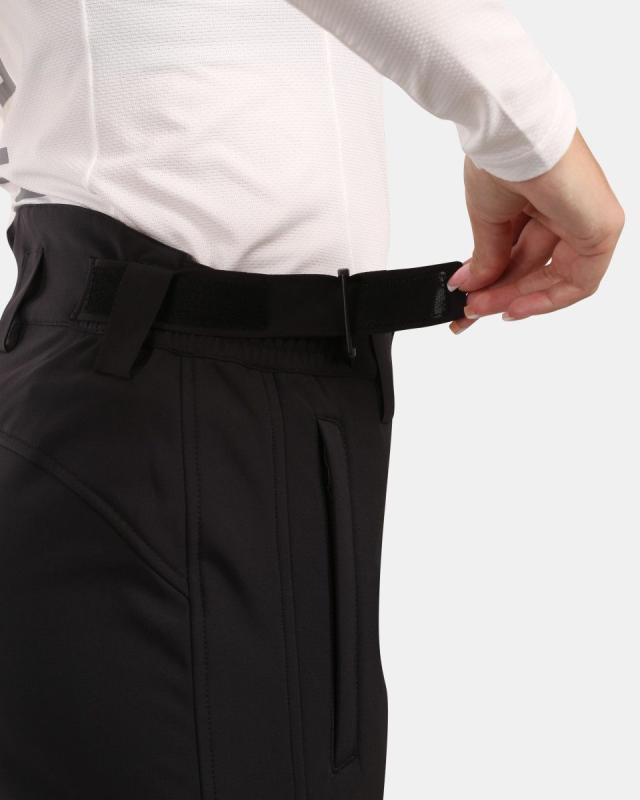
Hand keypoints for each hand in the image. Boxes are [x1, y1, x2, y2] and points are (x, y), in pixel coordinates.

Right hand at [448, 129, 624, 333]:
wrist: (516, 137)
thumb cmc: (503, 160)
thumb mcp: (488, 219)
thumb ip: (487, 256)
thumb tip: (472, 284)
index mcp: (543, 202)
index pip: (521, 254)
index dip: (496, 282)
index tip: (474, 299)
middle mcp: (567, 212)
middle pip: (535, 268)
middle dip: (500, 292)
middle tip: (472, 308)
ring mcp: (587, 221)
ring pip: (554, 278)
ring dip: (515, 297)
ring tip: (481, 307)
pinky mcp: (601, 230)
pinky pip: (580, 280)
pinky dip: (548, 299)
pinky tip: (514, 306)